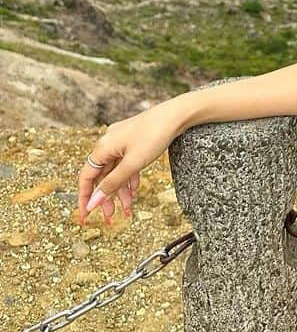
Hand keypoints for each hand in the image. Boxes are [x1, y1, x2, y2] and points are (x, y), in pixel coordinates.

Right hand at [78, 102, 185, 225]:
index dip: (84, 198)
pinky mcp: (135, 141)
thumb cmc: (154, 135)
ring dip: (120, 191)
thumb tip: (93, 203)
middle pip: (101, 176)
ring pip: (116, 171)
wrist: (177, 114)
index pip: (86, 177)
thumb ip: (112, 184)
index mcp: (102, 148)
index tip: (85, 216)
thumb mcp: (132, 164)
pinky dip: (130, 178)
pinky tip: (135, 190)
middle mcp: (108, 144)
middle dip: (105, 198)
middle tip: (109, 218)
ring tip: (127, 209)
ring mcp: (121, 142)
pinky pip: (127, 163)